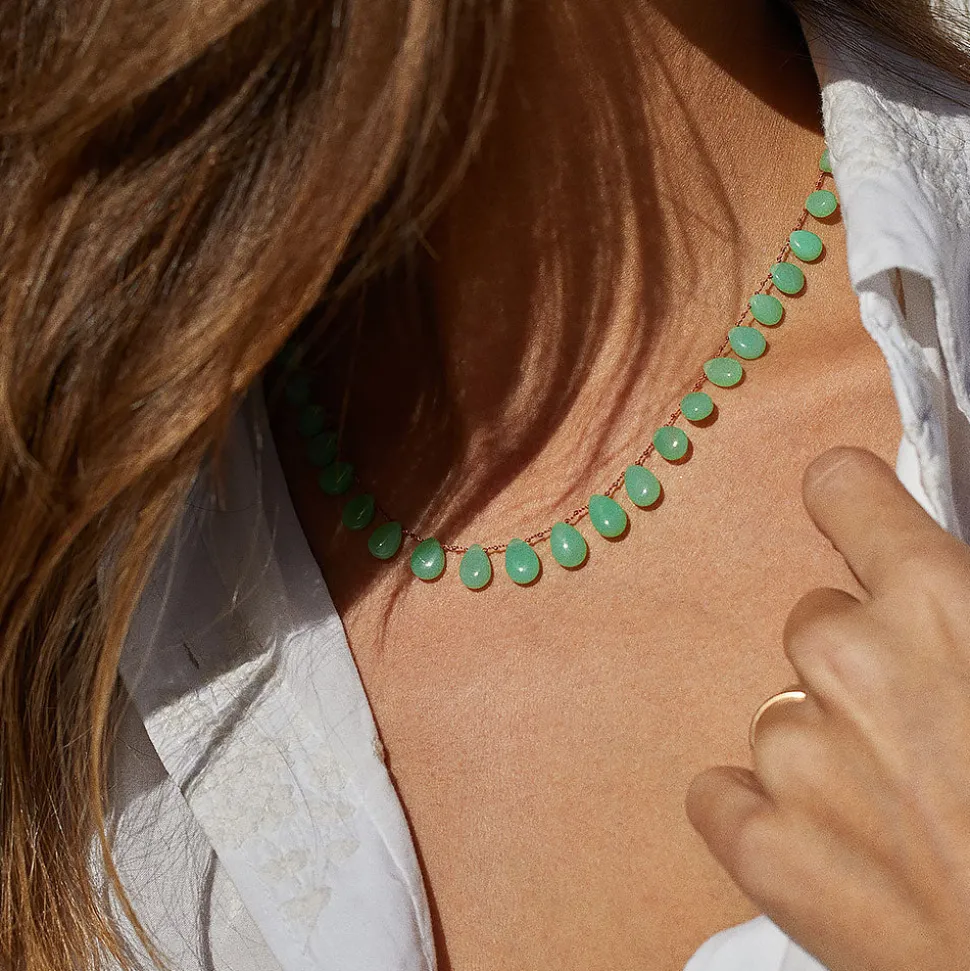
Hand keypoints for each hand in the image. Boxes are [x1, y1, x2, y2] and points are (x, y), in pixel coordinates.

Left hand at [685, 446, 969, 970]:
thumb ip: (965, 605)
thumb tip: (933, 587)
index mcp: (933, 601)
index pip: (842, 490)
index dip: (850, 506)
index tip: (852, 526)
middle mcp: (844, 657)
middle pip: (815, 621)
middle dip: (860, 664)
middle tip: (923, 732)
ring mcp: (793, 752)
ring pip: (781, 712)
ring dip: (825, 749)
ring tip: (899, 811)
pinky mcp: (761, 841)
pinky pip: (721, 792)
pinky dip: (760, 813)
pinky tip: (823, 844)